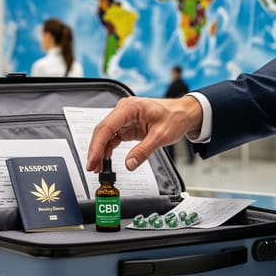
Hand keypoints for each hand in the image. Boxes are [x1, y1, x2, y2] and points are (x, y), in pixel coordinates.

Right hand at [86, 95, 202, 172]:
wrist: (184, 114)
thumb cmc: (175, 117)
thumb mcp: (161, 136)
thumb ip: (143, 151)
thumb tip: (129, 164)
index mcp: (130, 107)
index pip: (107, 127)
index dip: (97, 145)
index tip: (93, 159)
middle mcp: (123, 110)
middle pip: (102, 131)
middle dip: (95, 150)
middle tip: (91, 167)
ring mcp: (124, 118)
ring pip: (105, 135)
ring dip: (100, 151)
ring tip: (97, 167)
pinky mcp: (126, 126)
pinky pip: (112, 138)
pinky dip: (107, 149)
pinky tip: (105, 160)